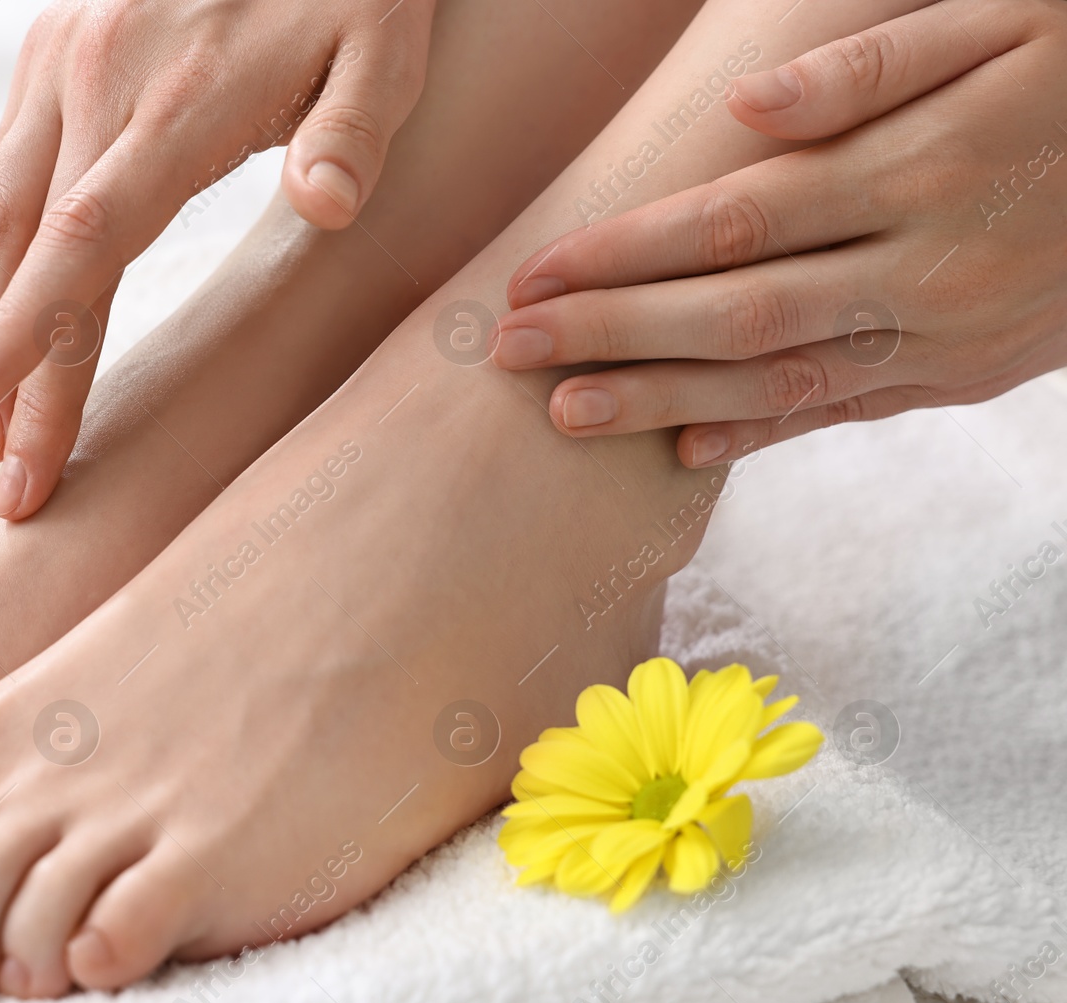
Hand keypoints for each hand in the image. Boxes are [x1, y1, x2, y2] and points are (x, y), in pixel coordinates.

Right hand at [0, 0, 434, 516]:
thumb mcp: (384, 49)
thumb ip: (353, 130)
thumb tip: (328, 208)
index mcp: (176, 102)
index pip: (87, 244)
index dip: (35, 341)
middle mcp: (93, 79)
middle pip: (20, 245)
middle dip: (1, 366)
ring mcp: (59, 59)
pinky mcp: (49, 49)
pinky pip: (6, 170)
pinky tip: (5, 315)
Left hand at [496, 0, 1066, 467]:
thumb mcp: (1005, 21)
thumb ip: (871, 66)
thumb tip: (744, 113)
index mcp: (920, 171)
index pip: (734, 223)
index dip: (625, 253)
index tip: (535, 275)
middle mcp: (926, 270)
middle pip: (735, 314)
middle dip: (612, 336)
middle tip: (510, 354)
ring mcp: (948, 336)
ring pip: (780, 382)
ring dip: (663, 401)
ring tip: (565, 416)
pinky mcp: (967, 377)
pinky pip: (847, 412)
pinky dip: (762, 434)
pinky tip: (684, 449)